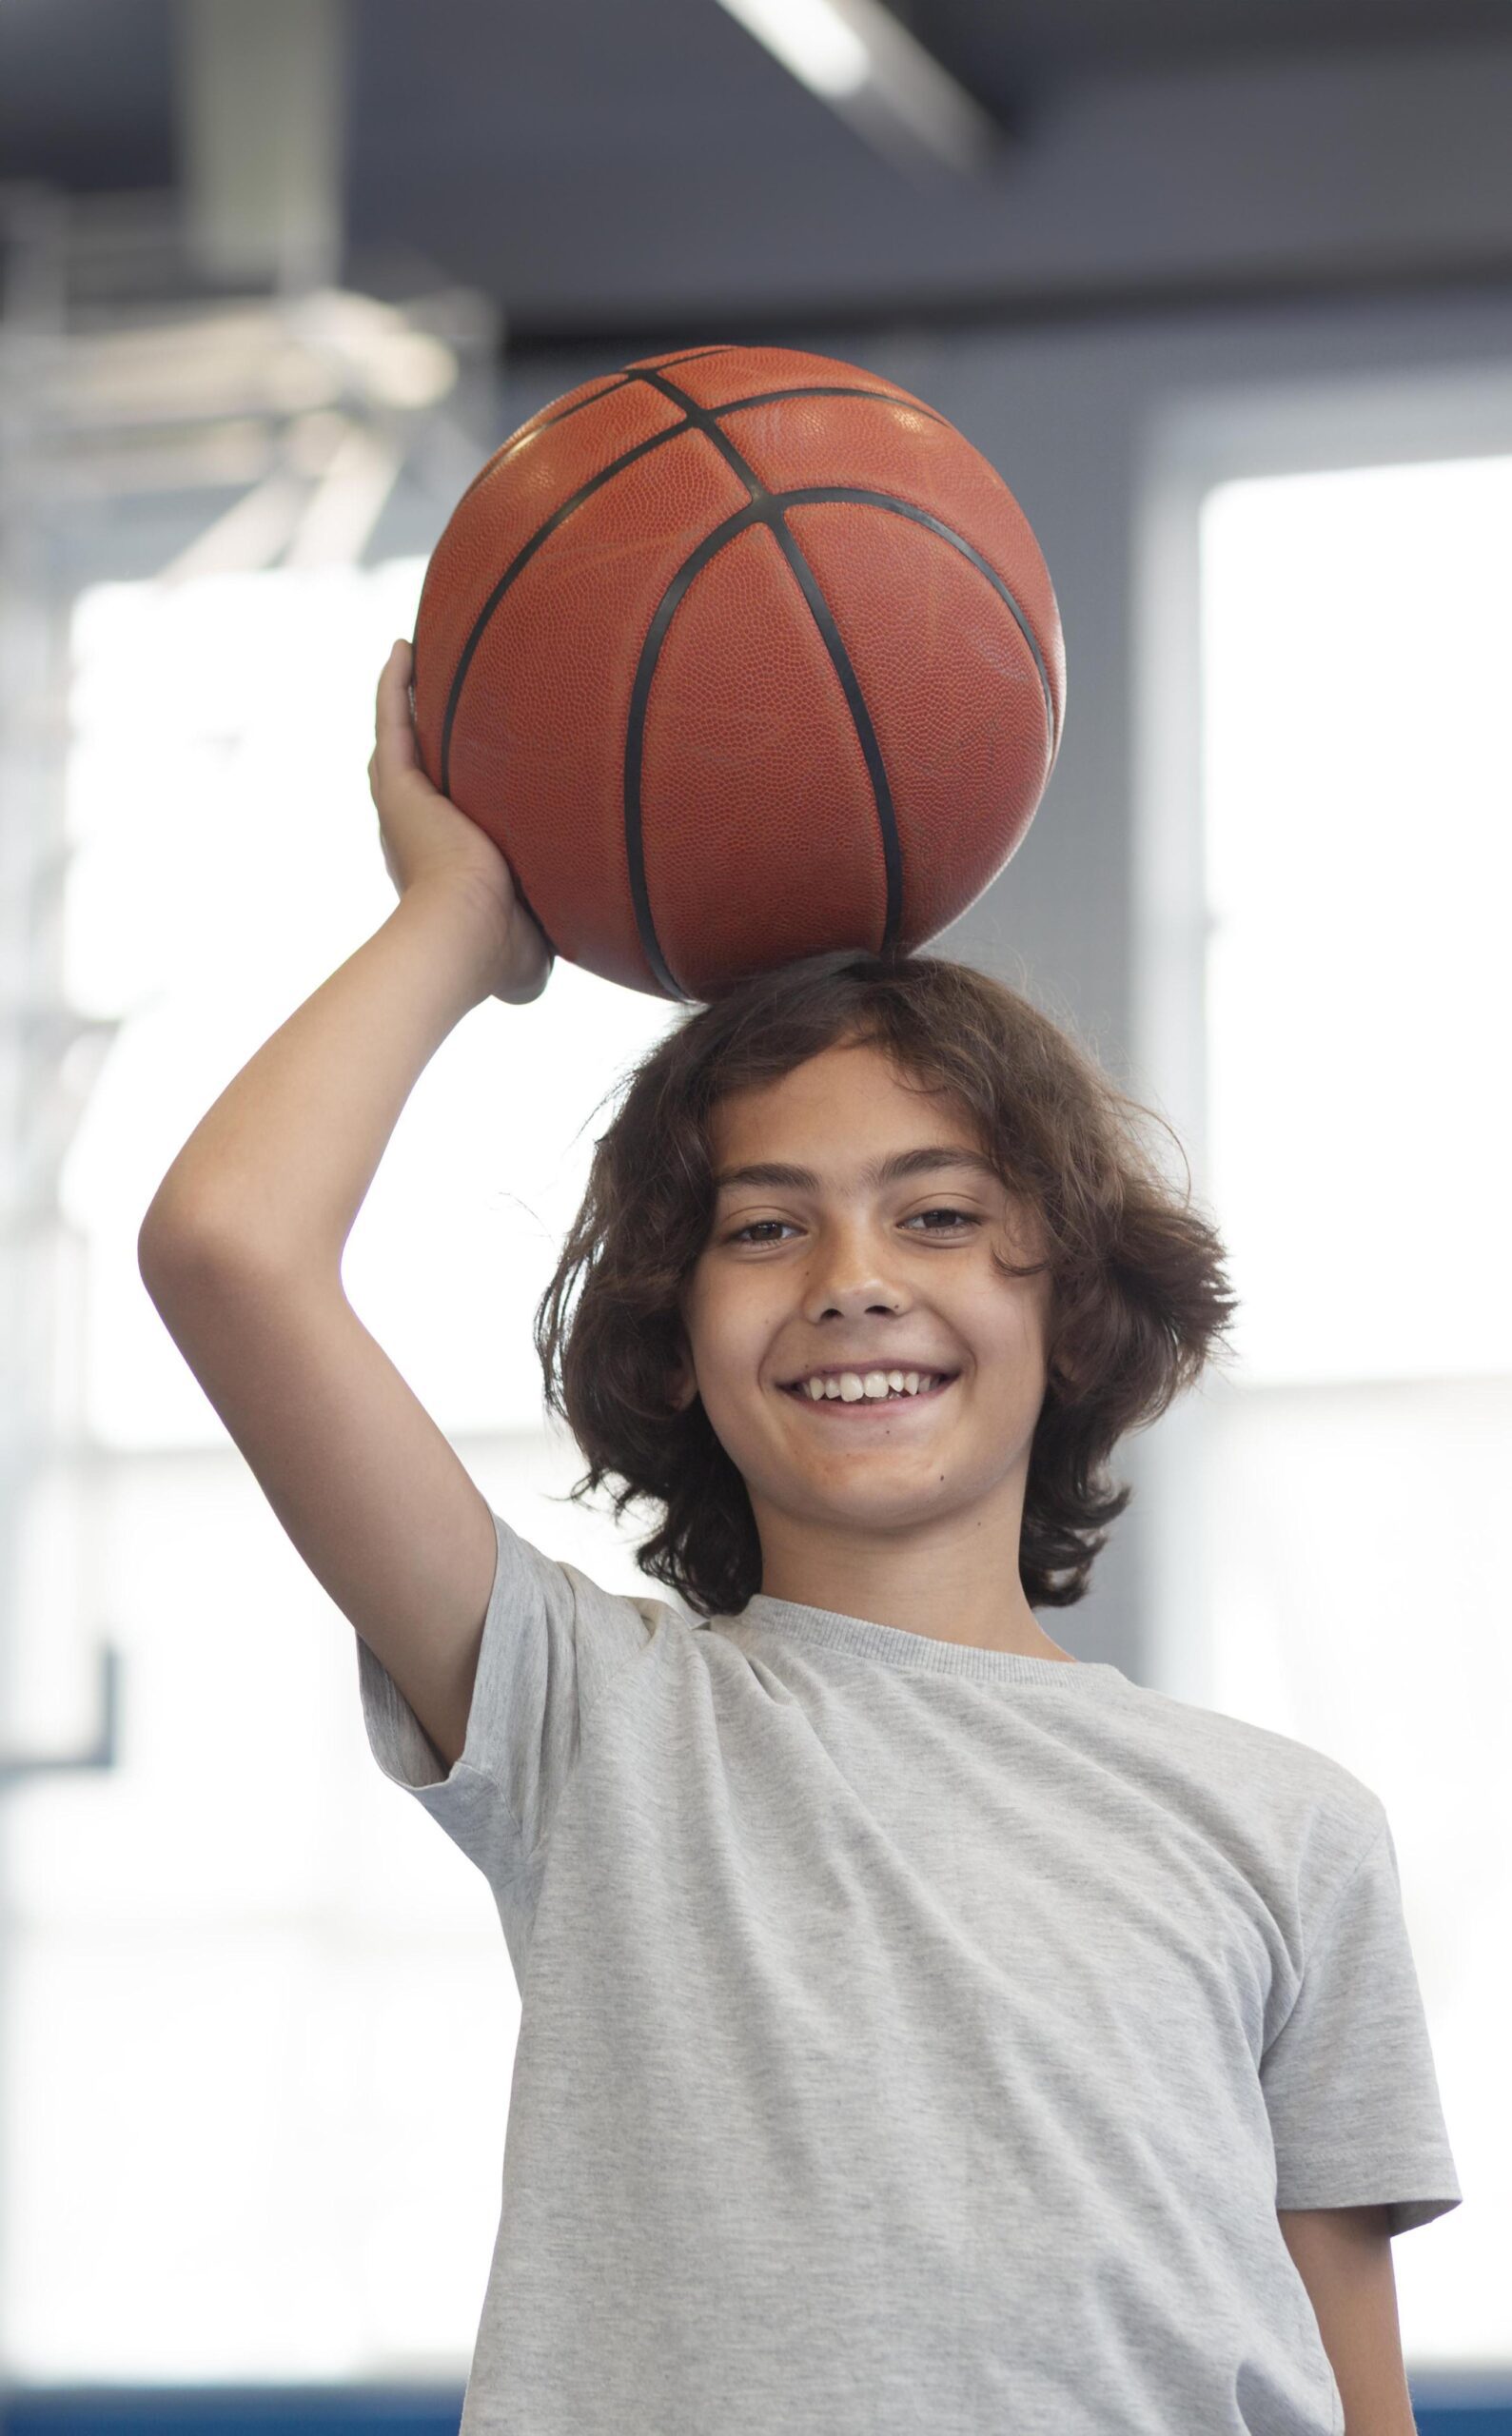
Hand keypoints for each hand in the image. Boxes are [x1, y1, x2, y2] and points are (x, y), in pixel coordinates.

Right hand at [368, 639, 552, 1004]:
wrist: (465, 934)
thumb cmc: (499, 952)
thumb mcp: (530, 953)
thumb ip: (544, 943)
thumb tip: (571, 951)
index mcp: (441, 866)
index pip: (445, 820)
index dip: (454, 797)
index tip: (476, 774)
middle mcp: (414, 834)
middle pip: (416, 773)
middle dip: (423, 741)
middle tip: (437, 702)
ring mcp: (403, 807)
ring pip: (400, 742)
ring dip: (404, 704)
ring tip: (415, 663)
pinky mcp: (399, 787)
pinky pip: (392, 723)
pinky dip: (392, 687)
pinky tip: (402, 650)